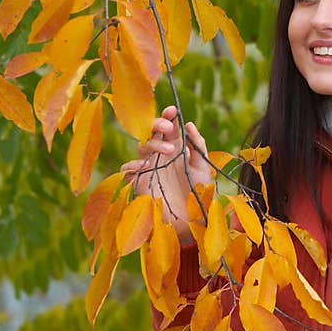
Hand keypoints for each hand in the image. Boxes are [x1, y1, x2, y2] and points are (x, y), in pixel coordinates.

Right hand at [119, 105, 211, 241]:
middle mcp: (161, 155)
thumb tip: (189, 124)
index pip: (169, 128)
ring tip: (170, 151)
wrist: (190, 220)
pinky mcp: (139, 182)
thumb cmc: (198, 193)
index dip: (168, 116)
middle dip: (157, 125)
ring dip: (153, 145)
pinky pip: (128, 169)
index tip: (172, 110)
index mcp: (176, 149)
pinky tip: (144, 166)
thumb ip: (198, 145)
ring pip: (141, 147)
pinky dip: (133, 165)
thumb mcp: (203, 167)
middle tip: (168, 128)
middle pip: (152, 133)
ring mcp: (149, 167)